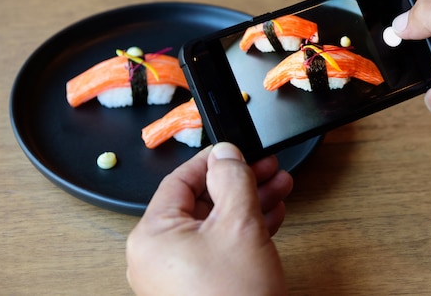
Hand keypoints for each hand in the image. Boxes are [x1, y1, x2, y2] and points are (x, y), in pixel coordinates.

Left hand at [126, 143, 291, 295]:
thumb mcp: (239, 225)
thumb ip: (233, 179)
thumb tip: (225, 152)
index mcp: (152, 236)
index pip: (180, 181)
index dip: (213, 161)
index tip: (236, 150)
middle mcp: (159, 255)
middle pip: (202, 202)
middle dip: (240, 182)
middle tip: (266, 167)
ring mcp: (179, 274)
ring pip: (215, 224)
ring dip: (249, 203)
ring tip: (278, 187)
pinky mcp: (200, 286)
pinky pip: (220, 247)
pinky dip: (245, 230)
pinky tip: (271, 216)